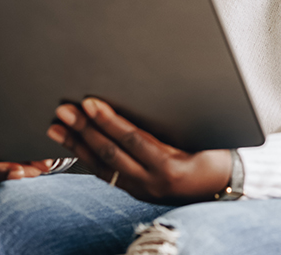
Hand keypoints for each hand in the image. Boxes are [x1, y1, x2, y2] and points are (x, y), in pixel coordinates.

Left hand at [47, 97, 231, 204]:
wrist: (223, 185)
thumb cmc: (214, 152)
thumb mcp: (199, 134)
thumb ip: (171, 120)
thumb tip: (144, 89)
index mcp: (171, 165)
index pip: (133, 140)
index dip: (108, 121)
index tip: (90, 102)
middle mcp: (153, 182)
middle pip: (111, 154)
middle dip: (84, 130)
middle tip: (64, 110)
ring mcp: (142, 190)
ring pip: (102, 167)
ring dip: (77, 145)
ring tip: (56, 127)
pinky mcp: (135, 192)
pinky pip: (106, 174)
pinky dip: (87, 158)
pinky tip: (73, 144)